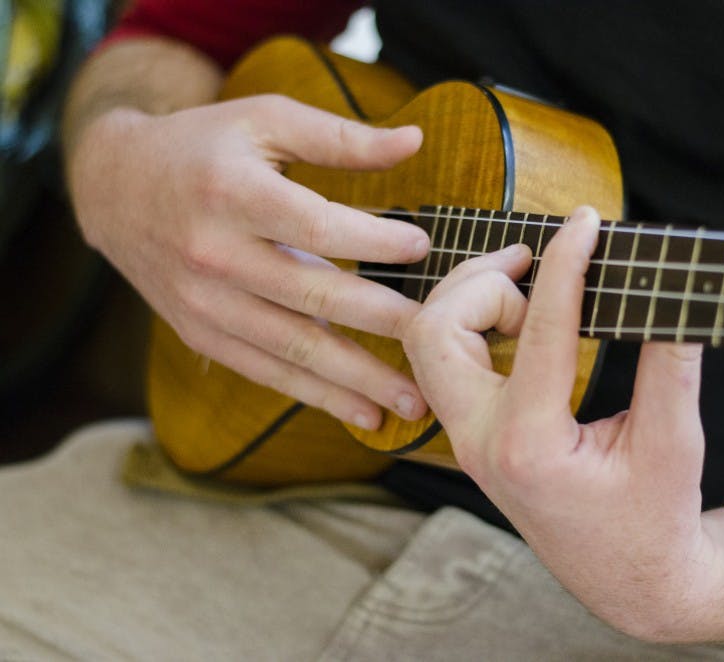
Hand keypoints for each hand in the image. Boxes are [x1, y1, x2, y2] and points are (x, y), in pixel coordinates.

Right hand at [68, 95, 429, 428]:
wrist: (115, 189)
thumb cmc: (203, 147)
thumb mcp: (264, 120)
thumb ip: (338, 137)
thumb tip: (415, 141)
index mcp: (230, 193)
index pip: (315, 225)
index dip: (373, 240)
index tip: (422, 247)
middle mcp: (213, 253)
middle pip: (312, 296)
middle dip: (383, 325)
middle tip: (436, 345)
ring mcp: (205, 302)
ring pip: (293, 349)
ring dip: (357, 381)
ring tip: (411, 403)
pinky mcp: (201, 333)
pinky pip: (266, 371)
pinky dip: (316, 395)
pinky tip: (361, 412)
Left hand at [403, 207, 723, 639]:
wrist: (629, 577)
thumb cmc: (653, 521)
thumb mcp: (675, 445)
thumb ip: (672, 367)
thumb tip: (674, 295)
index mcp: (529, 444)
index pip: (537, 327)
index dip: (565, 263)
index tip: (587, 222)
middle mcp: (481, 440)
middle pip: (435, 328)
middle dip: (481, 280)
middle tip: (535, 264)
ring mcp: (467, 440)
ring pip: (427, 342)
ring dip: (469, 300)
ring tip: (529, 288)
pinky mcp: (472, 436)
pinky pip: (444, 363)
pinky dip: (470, 325)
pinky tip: (518, 319)